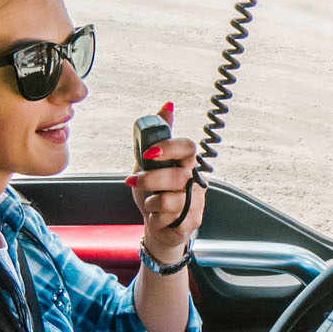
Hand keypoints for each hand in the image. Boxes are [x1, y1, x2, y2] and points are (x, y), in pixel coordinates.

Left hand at [126, 102, 203, 258]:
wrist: (158, 225)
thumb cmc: (155, 193)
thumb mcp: (149, 164)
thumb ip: (156, 138)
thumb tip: (167, 106)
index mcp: (187, 163)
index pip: (188, 147)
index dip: (170, 147)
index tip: (149, 152)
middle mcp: (196, 180)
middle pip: (178, 175)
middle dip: (151, 179)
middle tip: (135, 180)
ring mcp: (197, 201)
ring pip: (171, 199)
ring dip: (152, 200)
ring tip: (150, 202)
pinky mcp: (192, 220)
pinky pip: (170, 216)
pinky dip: (156, 216)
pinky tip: (158, 216)